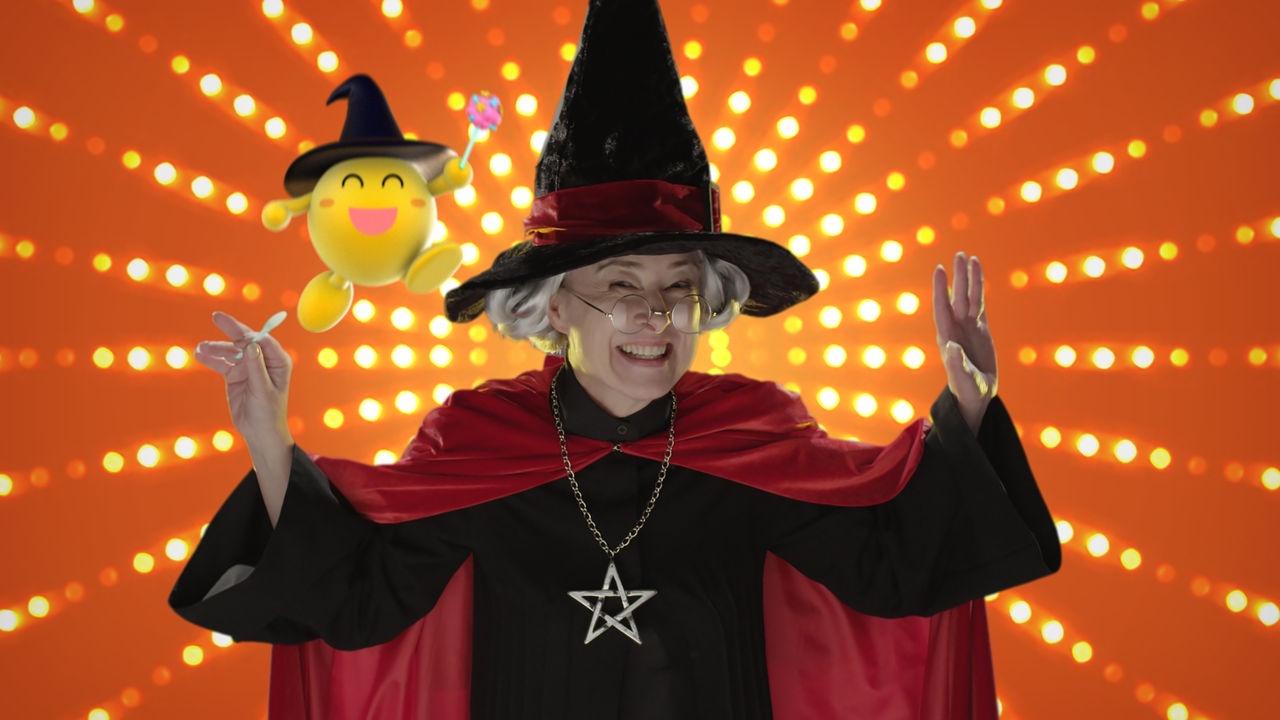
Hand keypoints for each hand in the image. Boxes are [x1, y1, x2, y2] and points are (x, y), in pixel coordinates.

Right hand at [193, 311, 294, 448]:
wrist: (259, 432)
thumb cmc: (268, 413)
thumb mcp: (263, 390)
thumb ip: (256, 367)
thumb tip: (250, 344)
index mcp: (278, 361)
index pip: (262, 340)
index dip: (248, 332)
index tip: (235, 327)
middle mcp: (264, 360)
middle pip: (245, 341)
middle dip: (231, 329)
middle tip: (216, 316)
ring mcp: (248, 367)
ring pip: (231, 351)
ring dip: (216, 348)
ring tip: (201, 347)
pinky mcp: (236, 375)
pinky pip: (222, 363)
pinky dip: (212, 359)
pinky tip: (200, 355)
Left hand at [932, 252, 997, 434]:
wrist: (975, 395)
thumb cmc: (966, 390)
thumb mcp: (962, 379)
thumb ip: (957, 364)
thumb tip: (951, 346)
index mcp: (947, 337)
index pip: (943, 308)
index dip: (941, 289)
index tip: (939, 270)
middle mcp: (956, 328)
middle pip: (957, 297)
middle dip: (958, 277)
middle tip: (959, 254)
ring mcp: (968, 327)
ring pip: (969, 297)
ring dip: (969, 279)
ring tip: (970, 257)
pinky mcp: (980, 329)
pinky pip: (979, 304)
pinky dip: (979, 289)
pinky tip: (978, 275)